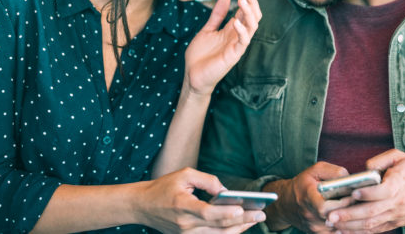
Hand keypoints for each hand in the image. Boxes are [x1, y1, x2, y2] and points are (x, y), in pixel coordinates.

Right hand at [135, 168, 264, 232]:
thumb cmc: (164, 187)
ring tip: (255, 219)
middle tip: (261, 214)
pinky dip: (227, 233)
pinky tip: (241, 225)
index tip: (242, 209)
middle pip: (217, 227)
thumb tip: (225, 190)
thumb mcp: (184, 175)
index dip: (225, 213)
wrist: (143, 206)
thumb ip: (207, 180)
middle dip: (242, 221)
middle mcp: (184, 224)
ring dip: (238, 229)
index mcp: (182, 206)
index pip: (207, 213)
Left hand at [184, 0, 261, 94]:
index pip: (246, 10)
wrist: (192, 75)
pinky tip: (236, 21)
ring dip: (249, 13)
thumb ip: (217, 15)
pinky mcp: (233, 56)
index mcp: (233, 29)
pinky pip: (243, 42)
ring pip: (252, 27)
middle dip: (252, 1)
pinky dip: (242, 31)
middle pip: (253, 16)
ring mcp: (237, 46)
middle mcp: (238, 36)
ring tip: (242, 0)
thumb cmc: (200, 55)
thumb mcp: (207, 29)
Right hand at [263, 162, 353, 232]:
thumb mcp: (315, 170)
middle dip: (349, 211)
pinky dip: (344, 227)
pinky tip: (347, 218)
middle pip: (334, 218)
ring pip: (337, 228)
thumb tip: (349, 179)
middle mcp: (309, 215)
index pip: (324, 207)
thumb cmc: (302, 184)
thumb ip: (333, 172)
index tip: (353, 195)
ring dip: (348, 220)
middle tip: (358, 203)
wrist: (286, 202)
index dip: (342, 203)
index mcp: (308, 197)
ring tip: (354, 209)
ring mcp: (313, 227)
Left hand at [325, 149, 404, 232]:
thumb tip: (365, 168)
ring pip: (371, 224)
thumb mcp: (402, 157)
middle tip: (331, 216)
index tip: (353, 192)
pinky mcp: (395, 223)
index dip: (368, 193)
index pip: (384, 191)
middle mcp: (398, 203)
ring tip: (332, 224)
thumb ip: (382, 159)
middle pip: (372, 211)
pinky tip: (344, 231)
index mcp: (400, 184)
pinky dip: (359, 232)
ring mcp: (396, 216)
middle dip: (349, 215)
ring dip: (350, 226)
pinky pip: (375, 230)